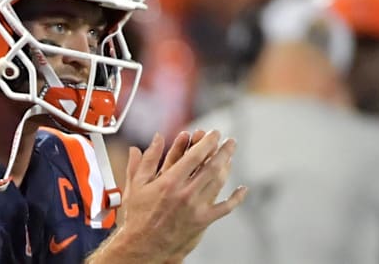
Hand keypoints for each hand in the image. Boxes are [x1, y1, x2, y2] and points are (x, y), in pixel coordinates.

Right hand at [89, 130, 246, 263]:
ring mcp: (197, 208)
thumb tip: (156, 139)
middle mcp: (186, 193)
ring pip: (219, 182)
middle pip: (212, 166)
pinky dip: (236, 198)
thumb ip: (147, 159)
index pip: (196, 156)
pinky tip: (242, 190)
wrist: (143, 245)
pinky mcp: (203, 221)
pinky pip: (225, 207)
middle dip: (223, 150)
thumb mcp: (137, 184)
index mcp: (170, 182)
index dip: (208, 142)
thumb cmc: (138, 215)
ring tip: (230, 157)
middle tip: (229, 141)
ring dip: (228, 167)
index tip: (214, 134)